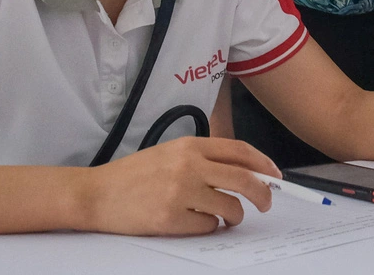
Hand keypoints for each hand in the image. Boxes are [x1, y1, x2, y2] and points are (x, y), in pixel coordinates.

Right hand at [82, 137, 278, 235]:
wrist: (98, 193)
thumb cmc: (134, 174)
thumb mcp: (170, 153)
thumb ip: (202, 157)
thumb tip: (243, 170)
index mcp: (190, 146)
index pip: (239, 151)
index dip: (263, 163)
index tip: (275, 176)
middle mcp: (189, 166)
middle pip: (244, 180)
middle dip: (262, 195)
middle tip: (265, 204)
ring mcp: (181, 193)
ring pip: (231, 207)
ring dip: (234, 216)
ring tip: (225, 217)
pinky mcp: (171, 218)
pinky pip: (208, 227)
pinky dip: (209, 228)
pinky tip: (196, 222)